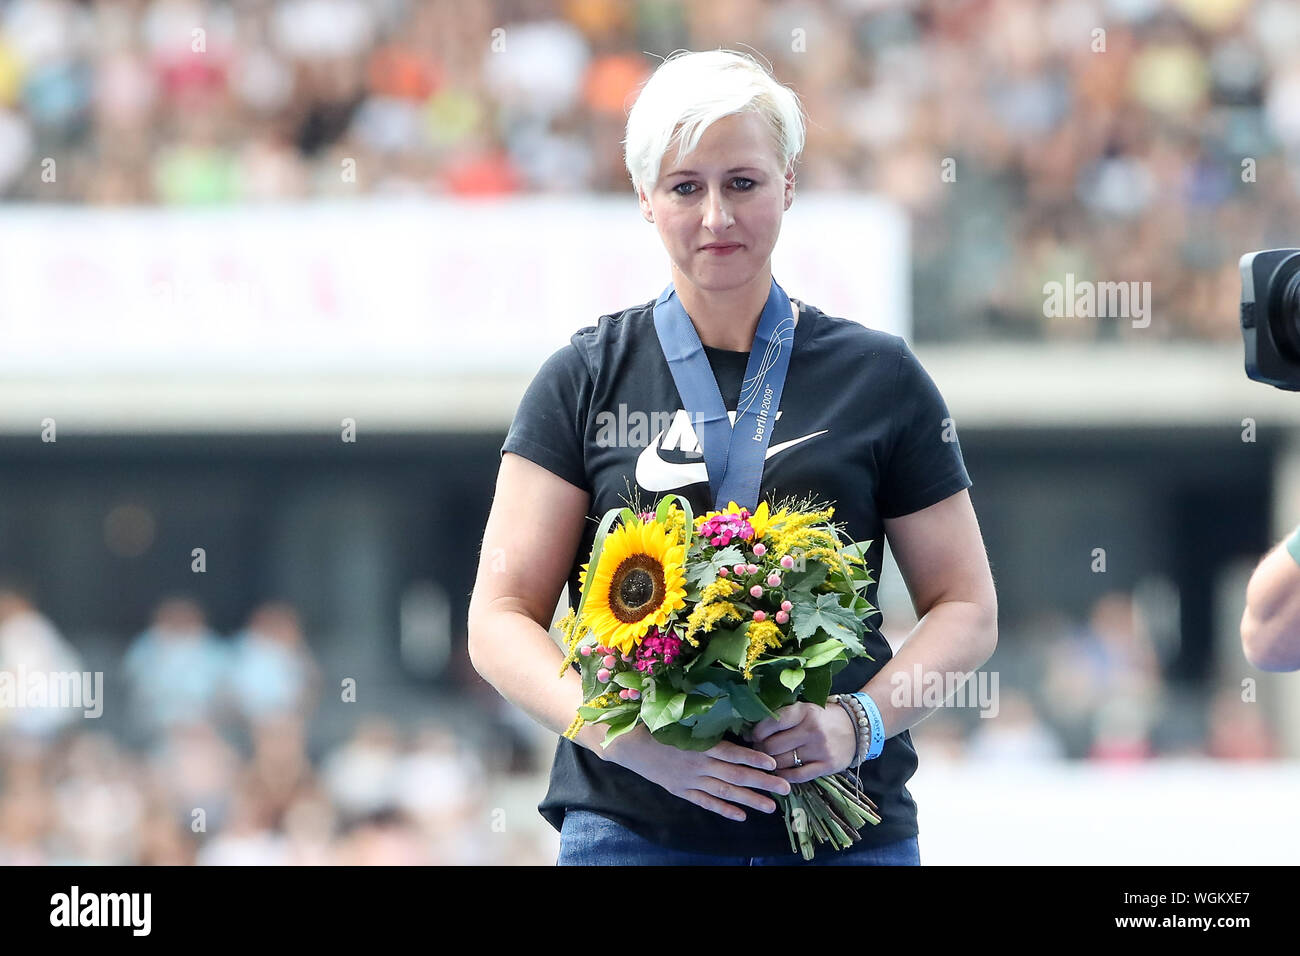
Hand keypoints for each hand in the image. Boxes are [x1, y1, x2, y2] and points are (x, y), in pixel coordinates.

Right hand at [602, 723, 792, 821]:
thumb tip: (728, 704)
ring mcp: (690, 780)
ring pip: (725, 792)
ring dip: (749, 800)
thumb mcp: (679, 715)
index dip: (754, 758)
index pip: (732, 752)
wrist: (626, 743)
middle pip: (735, 775)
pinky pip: (706, 802)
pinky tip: (741, 816)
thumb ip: (703, 717)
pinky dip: (724, 809)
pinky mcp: (681, 790)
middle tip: (785, 788)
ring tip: (770, 807)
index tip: (774, 763)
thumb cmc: (654, 723)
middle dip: (762, 782)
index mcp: (698, 743)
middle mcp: (698, 764)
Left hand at [748, 701, 855, 782]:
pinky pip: (797, 776)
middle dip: (760, 750)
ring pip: (782, 762)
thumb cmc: (825, 718)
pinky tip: (780, 772)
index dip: (756, 732)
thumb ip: (784, 716)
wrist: (858, 727)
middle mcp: (812, 730)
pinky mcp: (827, 766)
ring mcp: (820, 749)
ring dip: (770, 764)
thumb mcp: (806, 709)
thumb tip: (753, 730)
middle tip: (758, 750)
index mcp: (804, 711)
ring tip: (768, 761)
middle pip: (772, 746)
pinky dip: (784, 776)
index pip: (771, 723)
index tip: (752, 736)